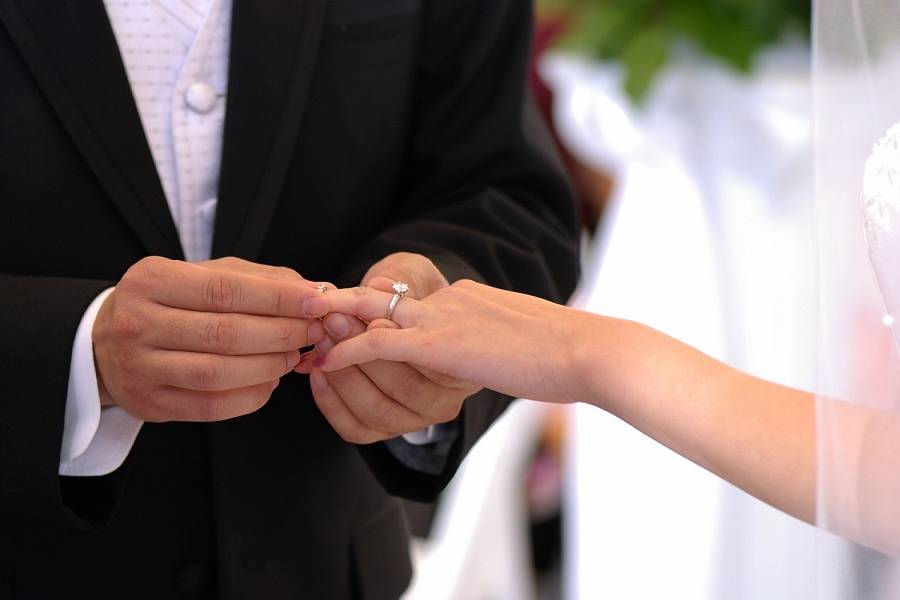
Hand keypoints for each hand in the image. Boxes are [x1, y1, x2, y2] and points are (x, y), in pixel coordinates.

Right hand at [92, 256, 329, 421]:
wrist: (105, 343)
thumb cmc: (169, 302)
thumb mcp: (201, 275)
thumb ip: (255, 278)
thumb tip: (310, 288)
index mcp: (151, 280)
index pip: (225, 289)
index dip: (277, 298)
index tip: (316, 301)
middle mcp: (139, 323)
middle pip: (225, 333)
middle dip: (281, 333)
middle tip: (312, 331)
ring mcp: (140, 368)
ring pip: (218, 373)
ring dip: (268, 366)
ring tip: (292, 355)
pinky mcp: (150, 404)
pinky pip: (211, 407)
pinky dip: (251, 396)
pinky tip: (269, 381)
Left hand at [296, 253, 479, 443]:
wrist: (405, 319)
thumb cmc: (414, 297)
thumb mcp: (417, 277)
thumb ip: (403, 283)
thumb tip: (379, 286)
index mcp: (462, 367)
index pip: (423, 358)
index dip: (385, 336)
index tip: (356, 312)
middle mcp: (444, 401)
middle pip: (401, 387)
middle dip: (358, 352)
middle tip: (332, 322)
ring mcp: (415, 420)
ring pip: (376, 409)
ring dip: (342, 375)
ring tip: (323, 341)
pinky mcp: (386, 431)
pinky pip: (355, 428)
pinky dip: (331, 401)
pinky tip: (319, 371)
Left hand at [315, 279, 588, 404]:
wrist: (584, 349)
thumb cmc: (562, 353)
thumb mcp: (519, 339)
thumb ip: (491, 337)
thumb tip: (484, 350)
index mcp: (467, 297)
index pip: (410, 301)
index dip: (374, 308)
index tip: (349, 320)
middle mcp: (449, 299)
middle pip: (381, 297)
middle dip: (342, 307)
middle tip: (311, 317)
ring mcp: (444, 318)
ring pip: (372, 315)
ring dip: (335, 328)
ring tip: (306, 339)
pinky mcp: (442, 343)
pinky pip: (380, 343)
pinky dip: (348, 351)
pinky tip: (326, 363)